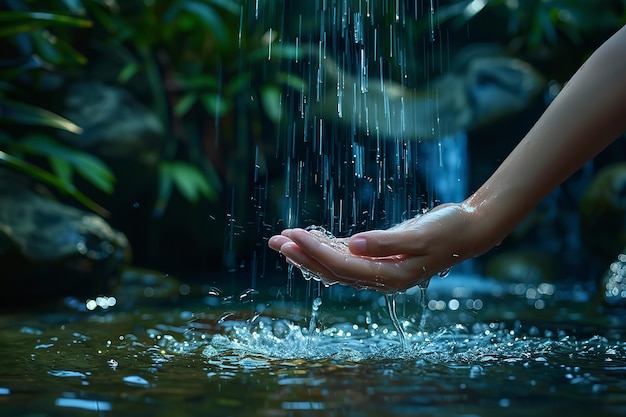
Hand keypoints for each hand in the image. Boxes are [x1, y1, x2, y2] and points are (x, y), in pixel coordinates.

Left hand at [268, 203, 490, 292]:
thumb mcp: (419, 235)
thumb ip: (385, 242)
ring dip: (309, 253)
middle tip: (274, 240)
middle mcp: (380, 277)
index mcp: (389, 276)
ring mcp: (379, 270)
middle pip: (332, 270)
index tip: (292, 234)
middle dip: (301, 256)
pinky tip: (311, 241)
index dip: (314, 251)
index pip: (341, 266)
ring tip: (283, 240)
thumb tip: (352, 244)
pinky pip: (347, 258)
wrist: (468, 231)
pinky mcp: (380, 258)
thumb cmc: (448, 231)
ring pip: (336, 265)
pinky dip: (327, 249)